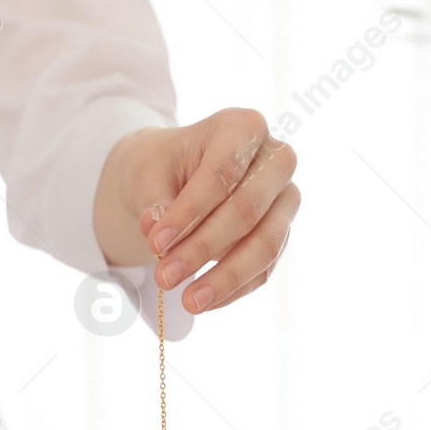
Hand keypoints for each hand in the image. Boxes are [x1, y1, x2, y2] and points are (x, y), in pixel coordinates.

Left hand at [95, 108, 299, 314]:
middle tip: (165, 278)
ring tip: (189, 302)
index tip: (154, 244)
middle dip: (203, 249)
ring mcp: (284, 199)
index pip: (222, 172)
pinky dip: (234, 289)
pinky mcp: (281, 233)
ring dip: (225, 278)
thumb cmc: (162, 166)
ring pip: (266, 244)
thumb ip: (154, 200)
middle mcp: (276, 160)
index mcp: (243, 127)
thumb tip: (156, 230)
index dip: (189, 212)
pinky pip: (265, 268)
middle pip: (248, 210)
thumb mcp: (146, 172)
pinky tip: (203, 302)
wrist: (174, 175)